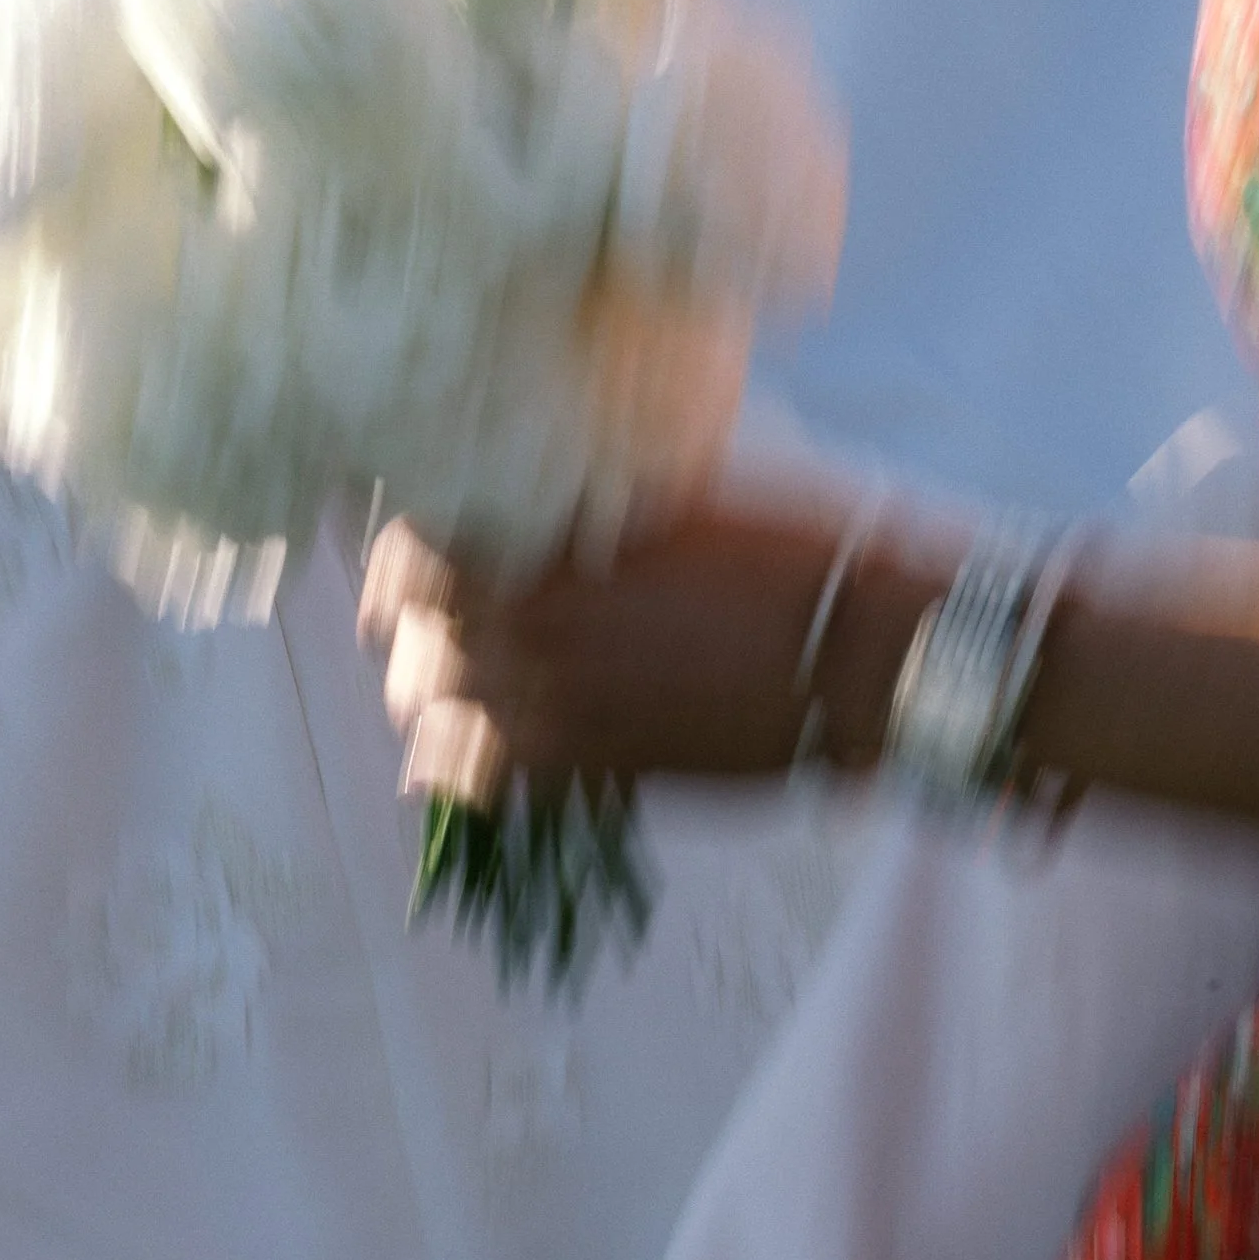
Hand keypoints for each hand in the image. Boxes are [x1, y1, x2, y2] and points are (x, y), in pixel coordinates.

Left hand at [360, 504, 930, 800]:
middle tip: (453, 624)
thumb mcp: (679, 486)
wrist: (854, 654)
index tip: (428, 560)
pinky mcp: (577, 769)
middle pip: (404, 633)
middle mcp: (520, 621)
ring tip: (475, 689)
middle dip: (420, 628)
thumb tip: (547, 477)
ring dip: (440, 698)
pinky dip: (471, 770)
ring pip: (424, 711)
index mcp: (538, 537)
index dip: (406, 555)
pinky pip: (474, 781)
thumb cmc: (785, 551)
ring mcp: (543, 702)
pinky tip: (499, 752)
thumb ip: (590, 491)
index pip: (405, 548)